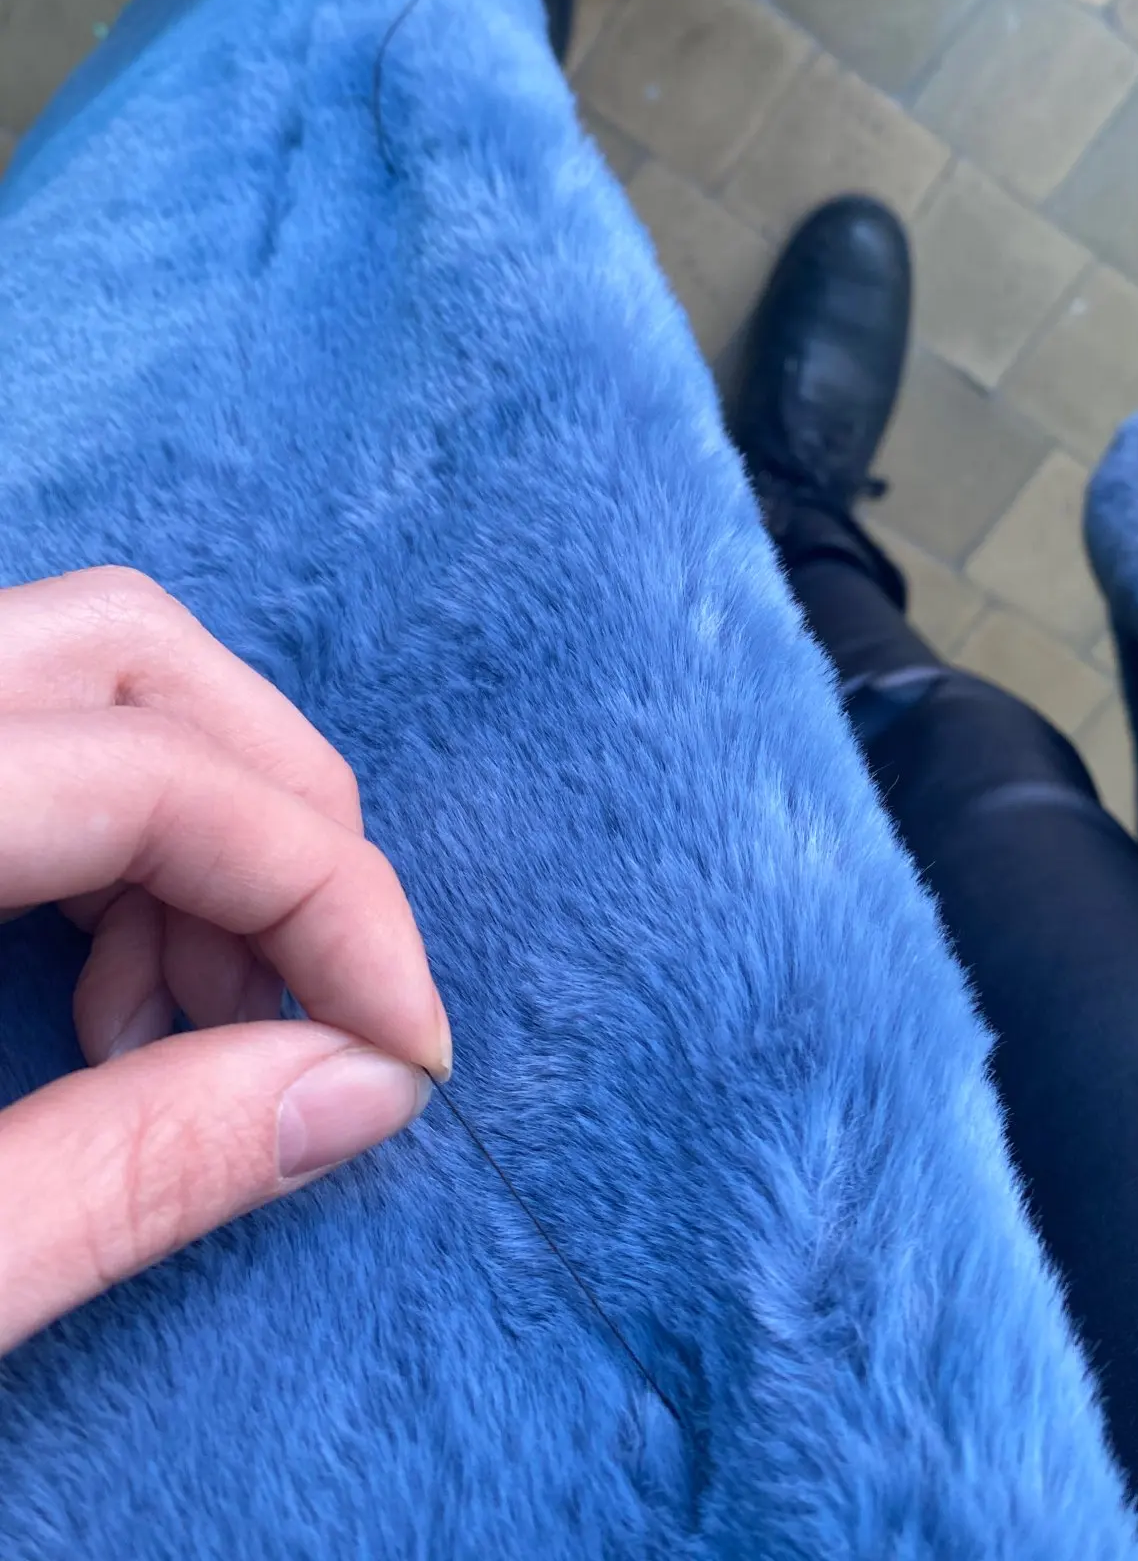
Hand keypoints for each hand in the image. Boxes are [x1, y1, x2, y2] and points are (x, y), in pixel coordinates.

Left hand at [0, 567, 449, 1352]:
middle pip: (129, 655)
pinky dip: (117, 839)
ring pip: (84, 673)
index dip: (324, 901)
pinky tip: (123, 992)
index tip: (409, 1049)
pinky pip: (27, 730)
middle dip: (281, 818)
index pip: (149, 774)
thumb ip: (122, 1173)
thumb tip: (359, 1092)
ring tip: (199, 1031)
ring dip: (202, 833)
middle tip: (320, 1003)